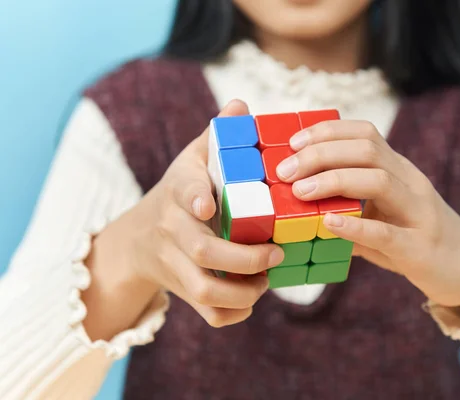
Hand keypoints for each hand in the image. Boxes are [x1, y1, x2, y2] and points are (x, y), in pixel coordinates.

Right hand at [84, 100, 283, 338]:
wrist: (140, 238)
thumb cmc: (180, 191)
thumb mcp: (193, 159)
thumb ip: (217, 135)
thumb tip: (242, 105)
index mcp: (180, 190)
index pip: (182, 191)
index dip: (194, 198)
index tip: (208, 206)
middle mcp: (174, 229)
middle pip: (204, 253)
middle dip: (247, 259)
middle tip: (277, 253)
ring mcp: (175, 263)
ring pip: (204, 290)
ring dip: (244, 292)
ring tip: (267, 279)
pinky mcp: (181, 290)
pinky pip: (206, 314)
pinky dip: (234, 313)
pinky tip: (252, 299)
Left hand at [276, 120, 459, 338]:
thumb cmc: (417, 240)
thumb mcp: (383, 216)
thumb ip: (348, 208)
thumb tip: (298, 206)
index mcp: (399, 171)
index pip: (364, 134)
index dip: (326, 132)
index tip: (292, 143)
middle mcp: (411, 183)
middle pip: (366, 149)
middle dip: (320, 153)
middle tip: (284, 171)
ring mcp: (419, 213)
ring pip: (378, 180)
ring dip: (333, 180)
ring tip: (299, 190)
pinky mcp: (421, 248)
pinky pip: (387, 232)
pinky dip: (355, 226)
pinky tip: (328, 224)